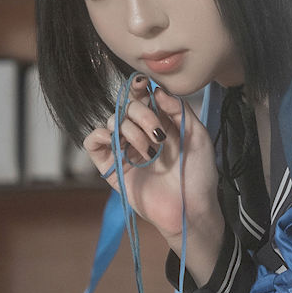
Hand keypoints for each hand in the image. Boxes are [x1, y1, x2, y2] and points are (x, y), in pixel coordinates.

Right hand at [82, 85, 224, 274]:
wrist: (191, 208)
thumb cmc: (199, 176)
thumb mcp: (198, 136)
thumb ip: (179, 110)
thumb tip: (157, 91)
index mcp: (160, 124)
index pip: (142, 98)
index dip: (138, 88)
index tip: (141, 84)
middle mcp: (141, 134)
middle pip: (126, 107)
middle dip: (141, 114)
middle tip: (158, 135)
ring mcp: (125, 150)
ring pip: (111, 122)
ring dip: (130, 130)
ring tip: (149, 151)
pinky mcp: (112, 168)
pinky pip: (93, 143)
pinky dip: (99, 136)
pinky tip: (116, 143)